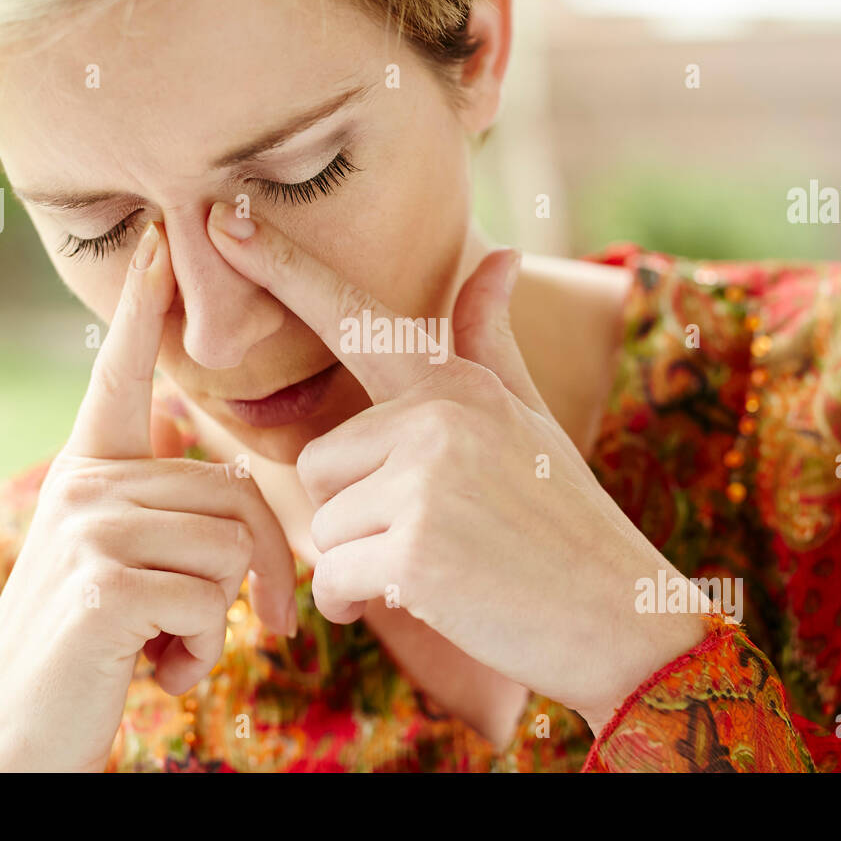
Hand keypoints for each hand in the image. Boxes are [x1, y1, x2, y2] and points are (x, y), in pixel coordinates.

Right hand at [0, 222, 296, 771]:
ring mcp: (89, 525)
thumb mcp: (119, 569)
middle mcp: (83, 484)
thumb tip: (232, 499)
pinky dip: (200, 651)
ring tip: (164, 645)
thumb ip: (162, 518)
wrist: (25, 734)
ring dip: (218, 621)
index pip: (118, 375)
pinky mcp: (105, 578)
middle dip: (261, 576)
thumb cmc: (88, 652)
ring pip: (233, 548)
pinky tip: (154, 670)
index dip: (140, 306)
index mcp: (89, 473)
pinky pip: (213, 598)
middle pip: (236, 494)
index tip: (160, 239)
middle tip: (240, 629)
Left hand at [206, 205, 710, 733]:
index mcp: (456, 382)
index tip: (219, 220)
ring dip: (361, 563)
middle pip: (320, 464)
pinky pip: (332, 578)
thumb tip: (500, 257)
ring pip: (323, 526)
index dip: (283, 268)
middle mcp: (437, 414)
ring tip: (439, 570)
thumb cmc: (567, 523)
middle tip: (430, 539)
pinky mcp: (412, 547)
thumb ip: (490, 347)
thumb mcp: (530, 422)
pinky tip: (423, 601)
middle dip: (355, 515)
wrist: (622, 619)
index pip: (353, 317)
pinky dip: (357, 604)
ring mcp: (425, 477)